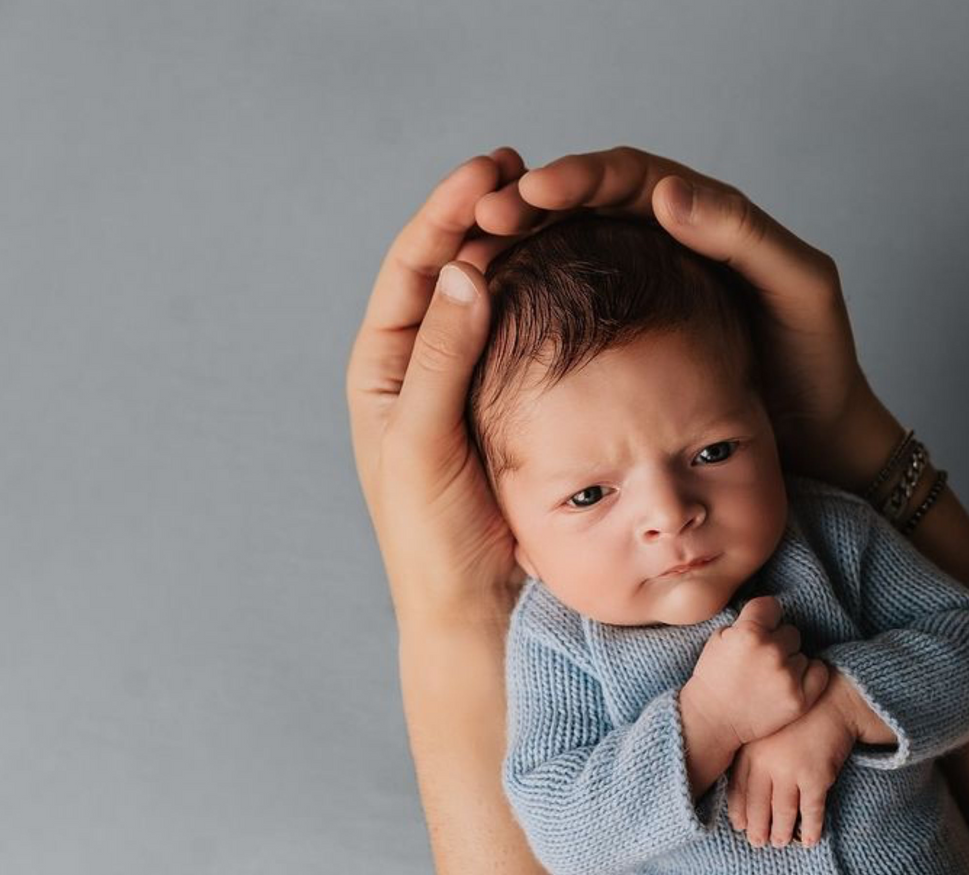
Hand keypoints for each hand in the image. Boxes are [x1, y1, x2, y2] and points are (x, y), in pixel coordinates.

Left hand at [347, 147, 575, 626]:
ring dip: (523, 250)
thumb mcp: (427, 443)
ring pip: (498, 300)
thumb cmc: (436, 540)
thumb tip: (469, 269)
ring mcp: (476, 387)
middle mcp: (426, 369)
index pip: (415, 271)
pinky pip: (535, 341)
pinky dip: (553, 301)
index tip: (490, 167)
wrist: (478, 613)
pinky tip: (581, 272)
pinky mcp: (520, 410)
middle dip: (488, 217)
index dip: (447, 213)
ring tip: (558, 205)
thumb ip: (444, 360)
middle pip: (455, 270)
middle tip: (529, 172)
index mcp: (386, 371)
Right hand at [467, 145, 903, 489]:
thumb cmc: (817, 363)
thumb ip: (743, 235)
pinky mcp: (625, 345)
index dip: (579, 177)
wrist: (822, 440)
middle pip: (583, 206)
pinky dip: (532, 304)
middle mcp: (663, 244)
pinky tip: (497, 316)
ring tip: (473, 258)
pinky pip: (571, 310)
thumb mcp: (797, 289)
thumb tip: (665, 192)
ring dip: (521, 250)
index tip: (532, 189)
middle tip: (484, 217)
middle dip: (530, 205)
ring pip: (567, 253)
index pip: (628, 177)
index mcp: (703, 216)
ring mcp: (638, 294)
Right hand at [682, 596, 831, 748]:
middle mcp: (772, 652)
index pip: (772, 606)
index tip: (758, 630)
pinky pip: (818, 672)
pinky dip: (807, 676)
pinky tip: (789, 682)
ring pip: (802, 654)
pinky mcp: (800, 699)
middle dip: (778, 643)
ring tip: (768, 678)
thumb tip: (770, 614)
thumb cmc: (713, 678)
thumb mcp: (719, 639)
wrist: (712, 721)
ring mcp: (787, 677)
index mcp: (749, 633)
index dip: (764, 617)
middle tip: (761, 661)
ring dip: (790, 663)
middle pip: (790, 632)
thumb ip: (746, 622)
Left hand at [726, 664, 859, 848]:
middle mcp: (766, 763)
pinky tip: (809, 841)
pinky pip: (810, 812)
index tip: (739, 825)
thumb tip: (743, 784)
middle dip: (757, 828)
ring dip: (780, 832)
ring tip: (779, 843)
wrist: (834, 700)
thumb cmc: (800, 713)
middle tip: (757, 843)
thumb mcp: (767, 726)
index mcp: (751, 750)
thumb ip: (753, 752)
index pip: (738, 789)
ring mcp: (791, 772)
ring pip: (782, 812)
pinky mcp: (816, 778)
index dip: (739, 811)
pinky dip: (810, 829)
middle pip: (757, 805)